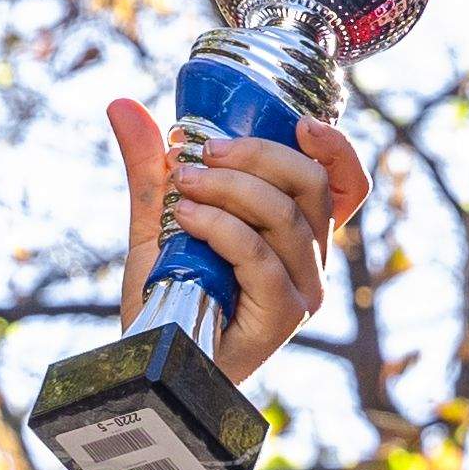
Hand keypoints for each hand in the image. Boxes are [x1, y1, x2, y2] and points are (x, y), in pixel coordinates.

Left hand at [106, 100, 364, 385]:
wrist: (151, 365)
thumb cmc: (167, 299)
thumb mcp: (160, 222)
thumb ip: (152, 170)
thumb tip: (123, 104)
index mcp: (298, 233)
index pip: (345, 185)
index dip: (336, 148)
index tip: (299, 123)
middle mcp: (311, 260)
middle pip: (311, 185)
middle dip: (258, 154)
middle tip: (202, 152)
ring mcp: (302, 290)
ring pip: (286, 215)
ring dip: (230, 188)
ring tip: (182, 186)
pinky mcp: (283, 316)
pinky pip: (260, 255)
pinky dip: (221, 227)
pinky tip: (187, 219)